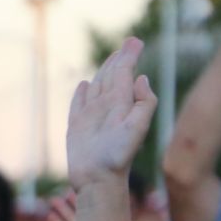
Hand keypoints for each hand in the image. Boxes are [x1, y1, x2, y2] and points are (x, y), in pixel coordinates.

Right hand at [65, 37, 156, 186]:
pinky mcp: (76, 127)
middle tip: (130, 43)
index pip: (125, 73)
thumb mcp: (138, 128)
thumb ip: (144, 103)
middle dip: (120, 59)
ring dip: (103, 71)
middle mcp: (106, 107)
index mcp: (120, 103)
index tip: (137, 41)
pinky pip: (77, 104)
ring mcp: (91, 116)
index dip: (130, 56)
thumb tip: (140, 78)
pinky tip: (84, 85)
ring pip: (97, 86)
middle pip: (112, 76)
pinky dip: (80, 94)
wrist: (98, 179)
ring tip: (112, 58)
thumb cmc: (118, 157)